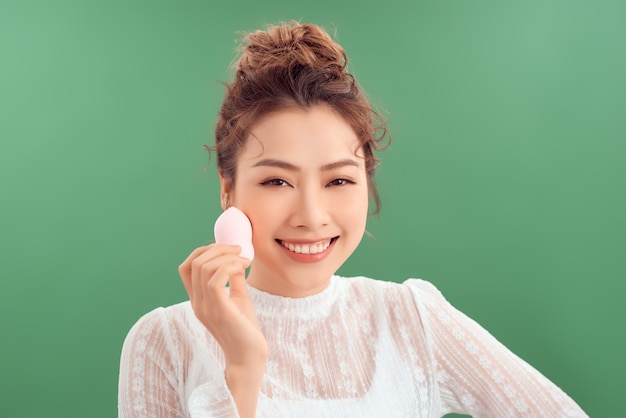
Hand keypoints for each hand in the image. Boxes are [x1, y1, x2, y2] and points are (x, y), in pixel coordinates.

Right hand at [178, 244, 267, 367]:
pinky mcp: (218, 309)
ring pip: (204, 267)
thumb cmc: (245, 329)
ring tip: (245, 260)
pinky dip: (230, 266)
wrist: (249, 356)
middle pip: (195, 262)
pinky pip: (215, 278)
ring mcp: (205, 306)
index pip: (186, 267)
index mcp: (198, 299)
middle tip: (238, 249)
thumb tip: (236, 260)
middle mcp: (197, 302)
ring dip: (227, 256)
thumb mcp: (238, 298)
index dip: (202, 251)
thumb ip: (233, 280)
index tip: (225, 248)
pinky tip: (244, 267)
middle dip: (217, 248)